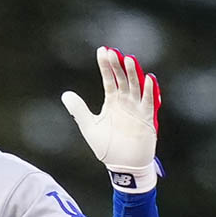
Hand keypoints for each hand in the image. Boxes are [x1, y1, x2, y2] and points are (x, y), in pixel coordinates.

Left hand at [61, 46, 161, 191]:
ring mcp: (137, 109)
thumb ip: (78, 110)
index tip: (102, 50)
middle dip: (118, 66)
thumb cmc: (108, 147)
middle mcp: (125, 102)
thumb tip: (65, 94)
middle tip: (113, 52)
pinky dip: (149, 91)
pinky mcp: (147, 119)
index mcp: (112, 102)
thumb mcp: (89, 127)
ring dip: (134, 74)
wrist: (123, 166)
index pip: (109, 79)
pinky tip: (149, 79)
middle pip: (122, 79)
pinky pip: (149, 103)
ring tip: (129, 59)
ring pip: (136, 87)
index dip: (106, 66)